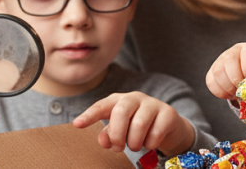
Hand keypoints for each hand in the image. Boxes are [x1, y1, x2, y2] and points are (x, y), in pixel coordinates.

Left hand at [73, 92, 193, 156]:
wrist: (168, 127)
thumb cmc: (138, 127)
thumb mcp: (121, 130)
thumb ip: (109, 134)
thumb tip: (104, 140)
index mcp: (119, 101)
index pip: (102, 105)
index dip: (90, 115)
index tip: (77, 124)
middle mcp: (135, 98)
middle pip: (120, 112)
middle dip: (117, 135)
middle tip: (119, 148)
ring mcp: (153, 103)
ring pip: (139, 124)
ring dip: (135, 142)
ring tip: (136, 146)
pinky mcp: (168, 113)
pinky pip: (155, 133)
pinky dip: (150, 144)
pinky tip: (150, 142)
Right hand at [206, 42, 245, 99]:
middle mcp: (234, 51)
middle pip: (229, 61)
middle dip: (236, 79)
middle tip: (243, 91)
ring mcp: (221, 59)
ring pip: (218, 72)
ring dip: (228, 88)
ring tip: (238, 94)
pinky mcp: (213, 70)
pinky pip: (210, 81)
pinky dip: (220, 92)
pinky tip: (230, 94)